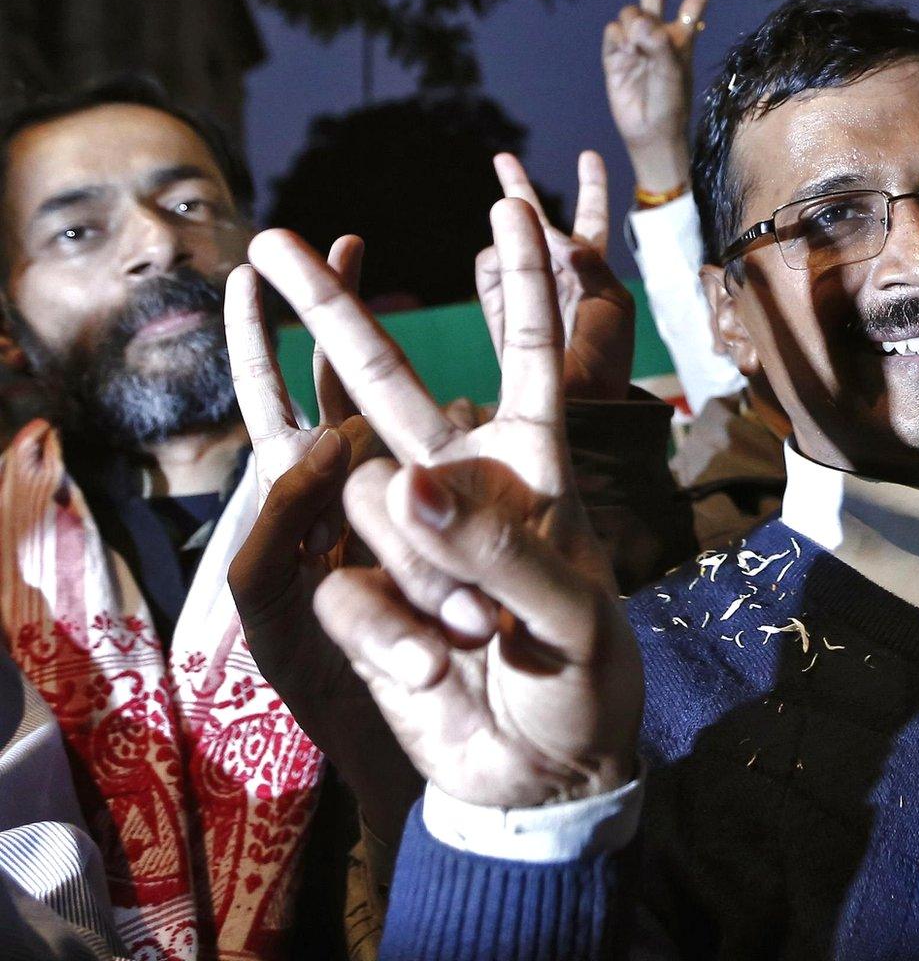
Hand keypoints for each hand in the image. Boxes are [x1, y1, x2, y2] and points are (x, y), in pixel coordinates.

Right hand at [246, 200, 642, 809]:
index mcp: (532, 467)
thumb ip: (499, 549)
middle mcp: (461, 484)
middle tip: (276, 242)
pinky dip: (386, 631)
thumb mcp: (571, 617)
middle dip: (337, 313)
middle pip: (391, 384)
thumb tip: (408, 480)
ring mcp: (404, 538)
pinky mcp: (360, 594)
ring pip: (364, 506)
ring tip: (478, 637)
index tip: (508, 206)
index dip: (522, 281)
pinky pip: (340, 585)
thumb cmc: (585, 678)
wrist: (541, 769)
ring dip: (420, 578)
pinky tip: (434, 666)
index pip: (526, 357)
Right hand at [476, 152, 635, 400]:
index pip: (592, 219)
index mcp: (595, 270)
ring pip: (510, 241)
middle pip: (538, 220)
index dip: (591, 187)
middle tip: (501, 158)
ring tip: (536, 278)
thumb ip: (590, 260)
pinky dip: (500, 266)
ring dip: (520, 243)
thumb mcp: (615, 303)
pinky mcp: (496, 304)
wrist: (575, 400)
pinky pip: (488, 265)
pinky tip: (515, 287)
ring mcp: (524, 286)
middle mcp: (558, 273)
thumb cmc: (608, 356)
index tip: (589, 156)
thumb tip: (555, 236)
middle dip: (520, 188)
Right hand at [603, 0, 715, 194]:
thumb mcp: (672, 72)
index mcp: (681, 38)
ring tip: (640, 50)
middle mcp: (658, 36)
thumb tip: (637, 21)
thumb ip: (658, 42)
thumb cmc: (671, 103)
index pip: (692, 7)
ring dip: (634, 25)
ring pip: (629, 14)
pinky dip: (618, 41)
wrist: (650, 131)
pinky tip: (625, 56)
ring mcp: (635, 44)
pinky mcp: (614, 55)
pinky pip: (612, 33)